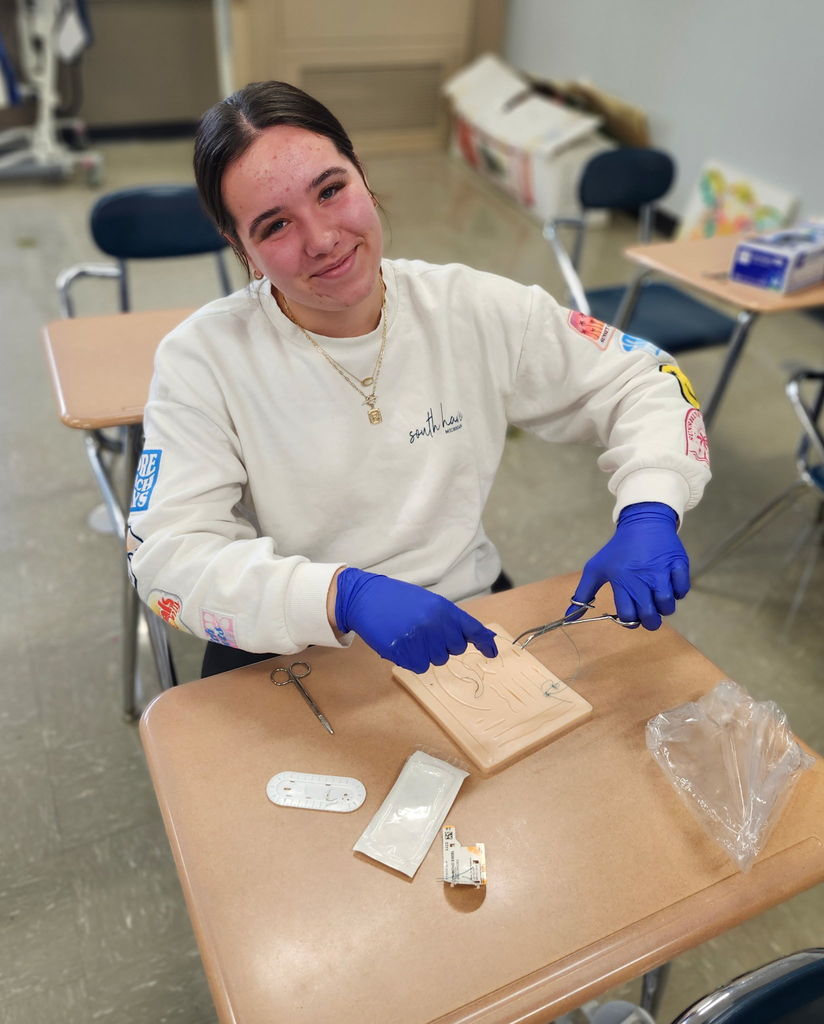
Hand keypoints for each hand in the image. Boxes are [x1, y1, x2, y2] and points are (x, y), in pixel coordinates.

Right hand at [334, 568, 497, 672]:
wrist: (366, 597)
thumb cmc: (398, 600)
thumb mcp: (429, 603)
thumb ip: (450, 619)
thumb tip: (474, 637)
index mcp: (444, 609)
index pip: (472, 629)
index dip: (485, 643)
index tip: (492, 653)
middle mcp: (435, 623)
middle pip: (454, 650)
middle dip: (443, 645)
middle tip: (425, 632)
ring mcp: (419, 638)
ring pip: (436, 661)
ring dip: (425, 653)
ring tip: (409, 635)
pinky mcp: (403, 651)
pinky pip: (418, 666)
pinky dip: (411, 659)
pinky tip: (401, 643)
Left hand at [566, 502, 689, 629]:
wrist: (643, 522)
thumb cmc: (618, 550)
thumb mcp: (596, 568)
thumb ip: (583, 594)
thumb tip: (569, 616)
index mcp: (621, 579)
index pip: (628, 615)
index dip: (629, 621)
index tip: (630, 614)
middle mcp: (642, 577)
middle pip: (650, 615)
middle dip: (649, 621)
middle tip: (647, 613)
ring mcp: (662, 571)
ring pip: (668, 605)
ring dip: (664, 608)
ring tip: (657, 598)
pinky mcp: (679, 564)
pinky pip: (683, 591)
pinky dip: (678, 592)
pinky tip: (668, 584)